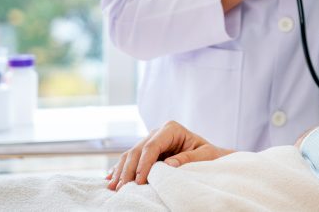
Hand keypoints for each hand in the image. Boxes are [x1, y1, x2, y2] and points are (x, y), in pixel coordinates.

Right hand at [106, 121, 233, 189]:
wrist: (208, 155)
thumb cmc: (208, 154)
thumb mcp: (204, 155)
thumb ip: (187, 158)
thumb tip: (168, 164)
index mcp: (171, 129)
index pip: (152, 146)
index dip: (143, 164)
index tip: (139, 181)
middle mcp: (157, 132)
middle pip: (137, 150)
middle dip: (128, 170)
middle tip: (122, 188)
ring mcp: (149, 141)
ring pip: (129, 155)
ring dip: (120, 171)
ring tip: (113, 188)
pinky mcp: (145, 152)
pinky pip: (129, 160)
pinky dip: (119, 170)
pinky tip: (110, 179)